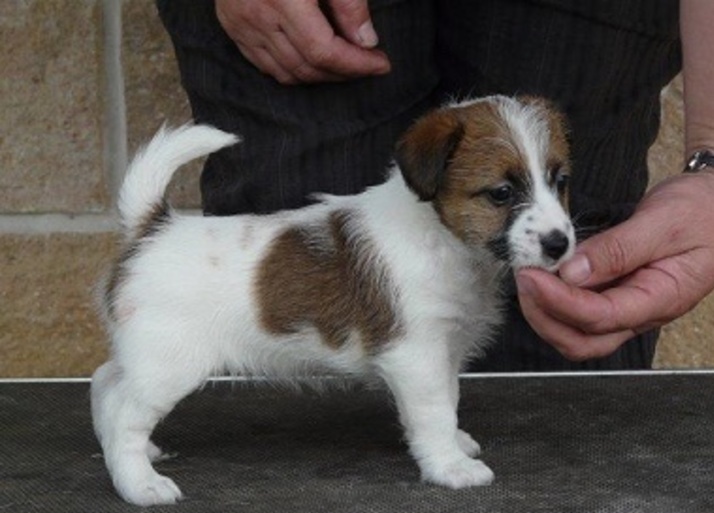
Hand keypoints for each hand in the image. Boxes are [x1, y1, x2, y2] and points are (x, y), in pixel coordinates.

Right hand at [216, 0, 390, 83]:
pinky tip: (313, 63)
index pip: (324, 51)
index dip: (356, 64)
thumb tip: (366, 42)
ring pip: (286, 73)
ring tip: (345, 66)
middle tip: (368, 64)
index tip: (381, 64)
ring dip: (320, 76)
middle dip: (343, 73)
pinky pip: (264, 65)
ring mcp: (241, 25)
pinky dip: (292, 71)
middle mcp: (258, 16)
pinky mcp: (232, 26)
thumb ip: (348, 3)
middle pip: (307, 67)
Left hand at [515, 172, 713, 360]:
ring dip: (546, 312)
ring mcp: (628, 305)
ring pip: (578, 332)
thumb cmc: (703, 211)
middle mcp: (642, 311)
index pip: (600, 317)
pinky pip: (580, 312)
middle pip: (583, 341)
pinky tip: (544, 277)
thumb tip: (571, 273)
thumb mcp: (663, 222)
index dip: (559, 301)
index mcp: (661, 299)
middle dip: (545, 318)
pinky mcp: (617, 294)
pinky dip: (555, 300)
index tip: (531, 276)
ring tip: (529, 277)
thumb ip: (618, 249)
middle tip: (524, 280)